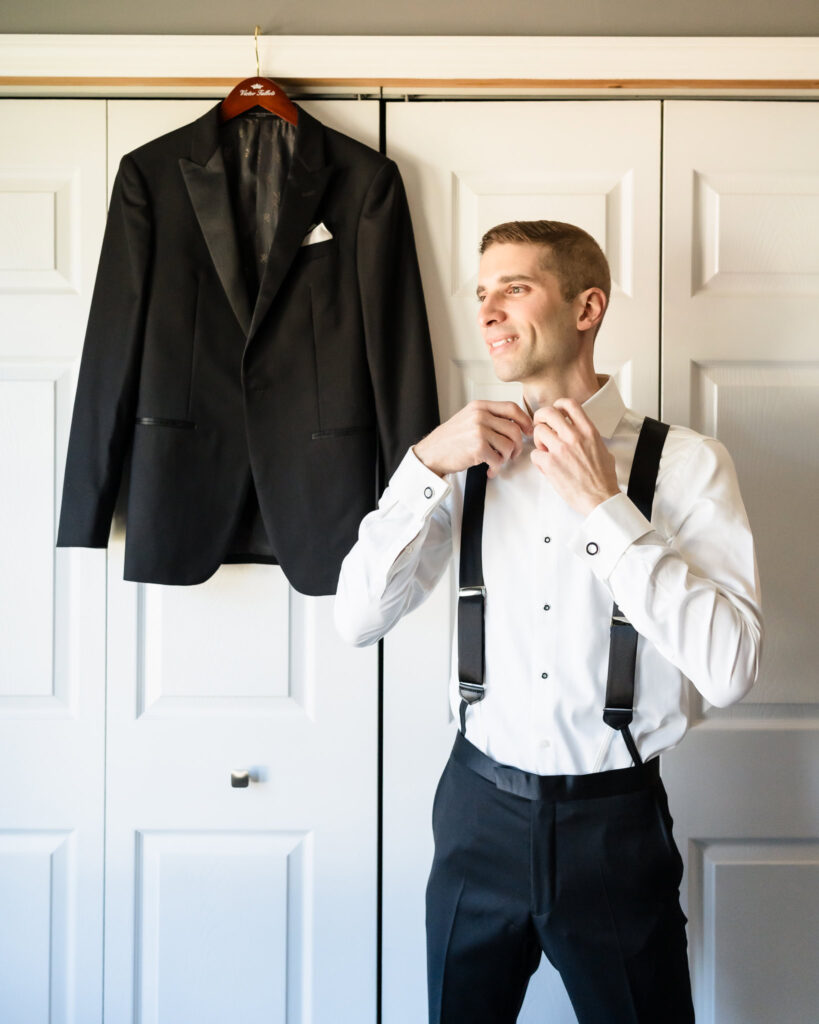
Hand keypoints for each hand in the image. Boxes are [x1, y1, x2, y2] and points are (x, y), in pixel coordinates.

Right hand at [414, 401, 532, 478]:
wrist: (431, 453)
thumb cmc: (450, 439)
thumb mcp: (468, 418)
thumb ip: (489, 417)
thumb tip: (515, 424)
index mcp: (479, 406)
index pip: (512, 408)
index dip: (525, 420)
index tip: (528, 431)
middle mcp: (480, 416)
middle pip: (514, 430)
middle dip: (518, 446)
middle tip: (512, 454)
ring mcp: (479, 431)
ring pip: (509, 445)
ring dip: (506, 458)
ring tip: (497, 462)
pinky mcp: (478, 448)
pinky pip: (499, 459)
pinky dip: (496, 468)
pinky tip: (489, 470)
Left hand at [530, 398, 618, 515]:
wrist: (601, 498)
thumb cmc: (603, 479)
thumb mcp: (603, 450)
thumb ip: (590, 439)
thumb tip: (583, 436)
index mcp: (588, 431)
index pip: (570, 404)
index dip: (558, 405)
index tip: (555, 411)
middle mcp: (574, 436)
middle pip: (548, 413)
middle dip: (540, 418)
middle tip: (540, 427)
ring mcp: (561, 449)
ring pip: (538, 431)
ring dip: (539, 440)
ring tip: (546, 451)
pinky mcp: (550, 464)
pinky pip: (535, 454)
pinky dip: (538, 460)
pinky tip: (546, 466)